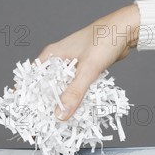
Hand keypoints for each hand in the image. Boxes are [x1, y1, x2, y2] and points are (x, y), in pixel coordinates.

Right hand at [37, 4, 139, 120]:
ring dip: (61, 104)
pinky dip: (75, 99)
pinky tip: (75, 112)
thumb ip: (74, 93)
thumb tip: (60, 115)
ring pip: (61, 90)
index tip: (26, 115)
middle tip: (43, 125)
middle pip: (46, 88)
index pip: (31, 80)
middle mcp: (58, 61)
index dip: (27, 98)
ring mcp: (71, 67)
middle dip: (45, 105)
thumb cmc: (105, 39)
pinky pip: (75, 89)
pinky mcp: (83, 71)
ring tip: (58, 122)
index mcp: (51, 56)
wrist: (127, 29)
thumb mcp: (88, 69)